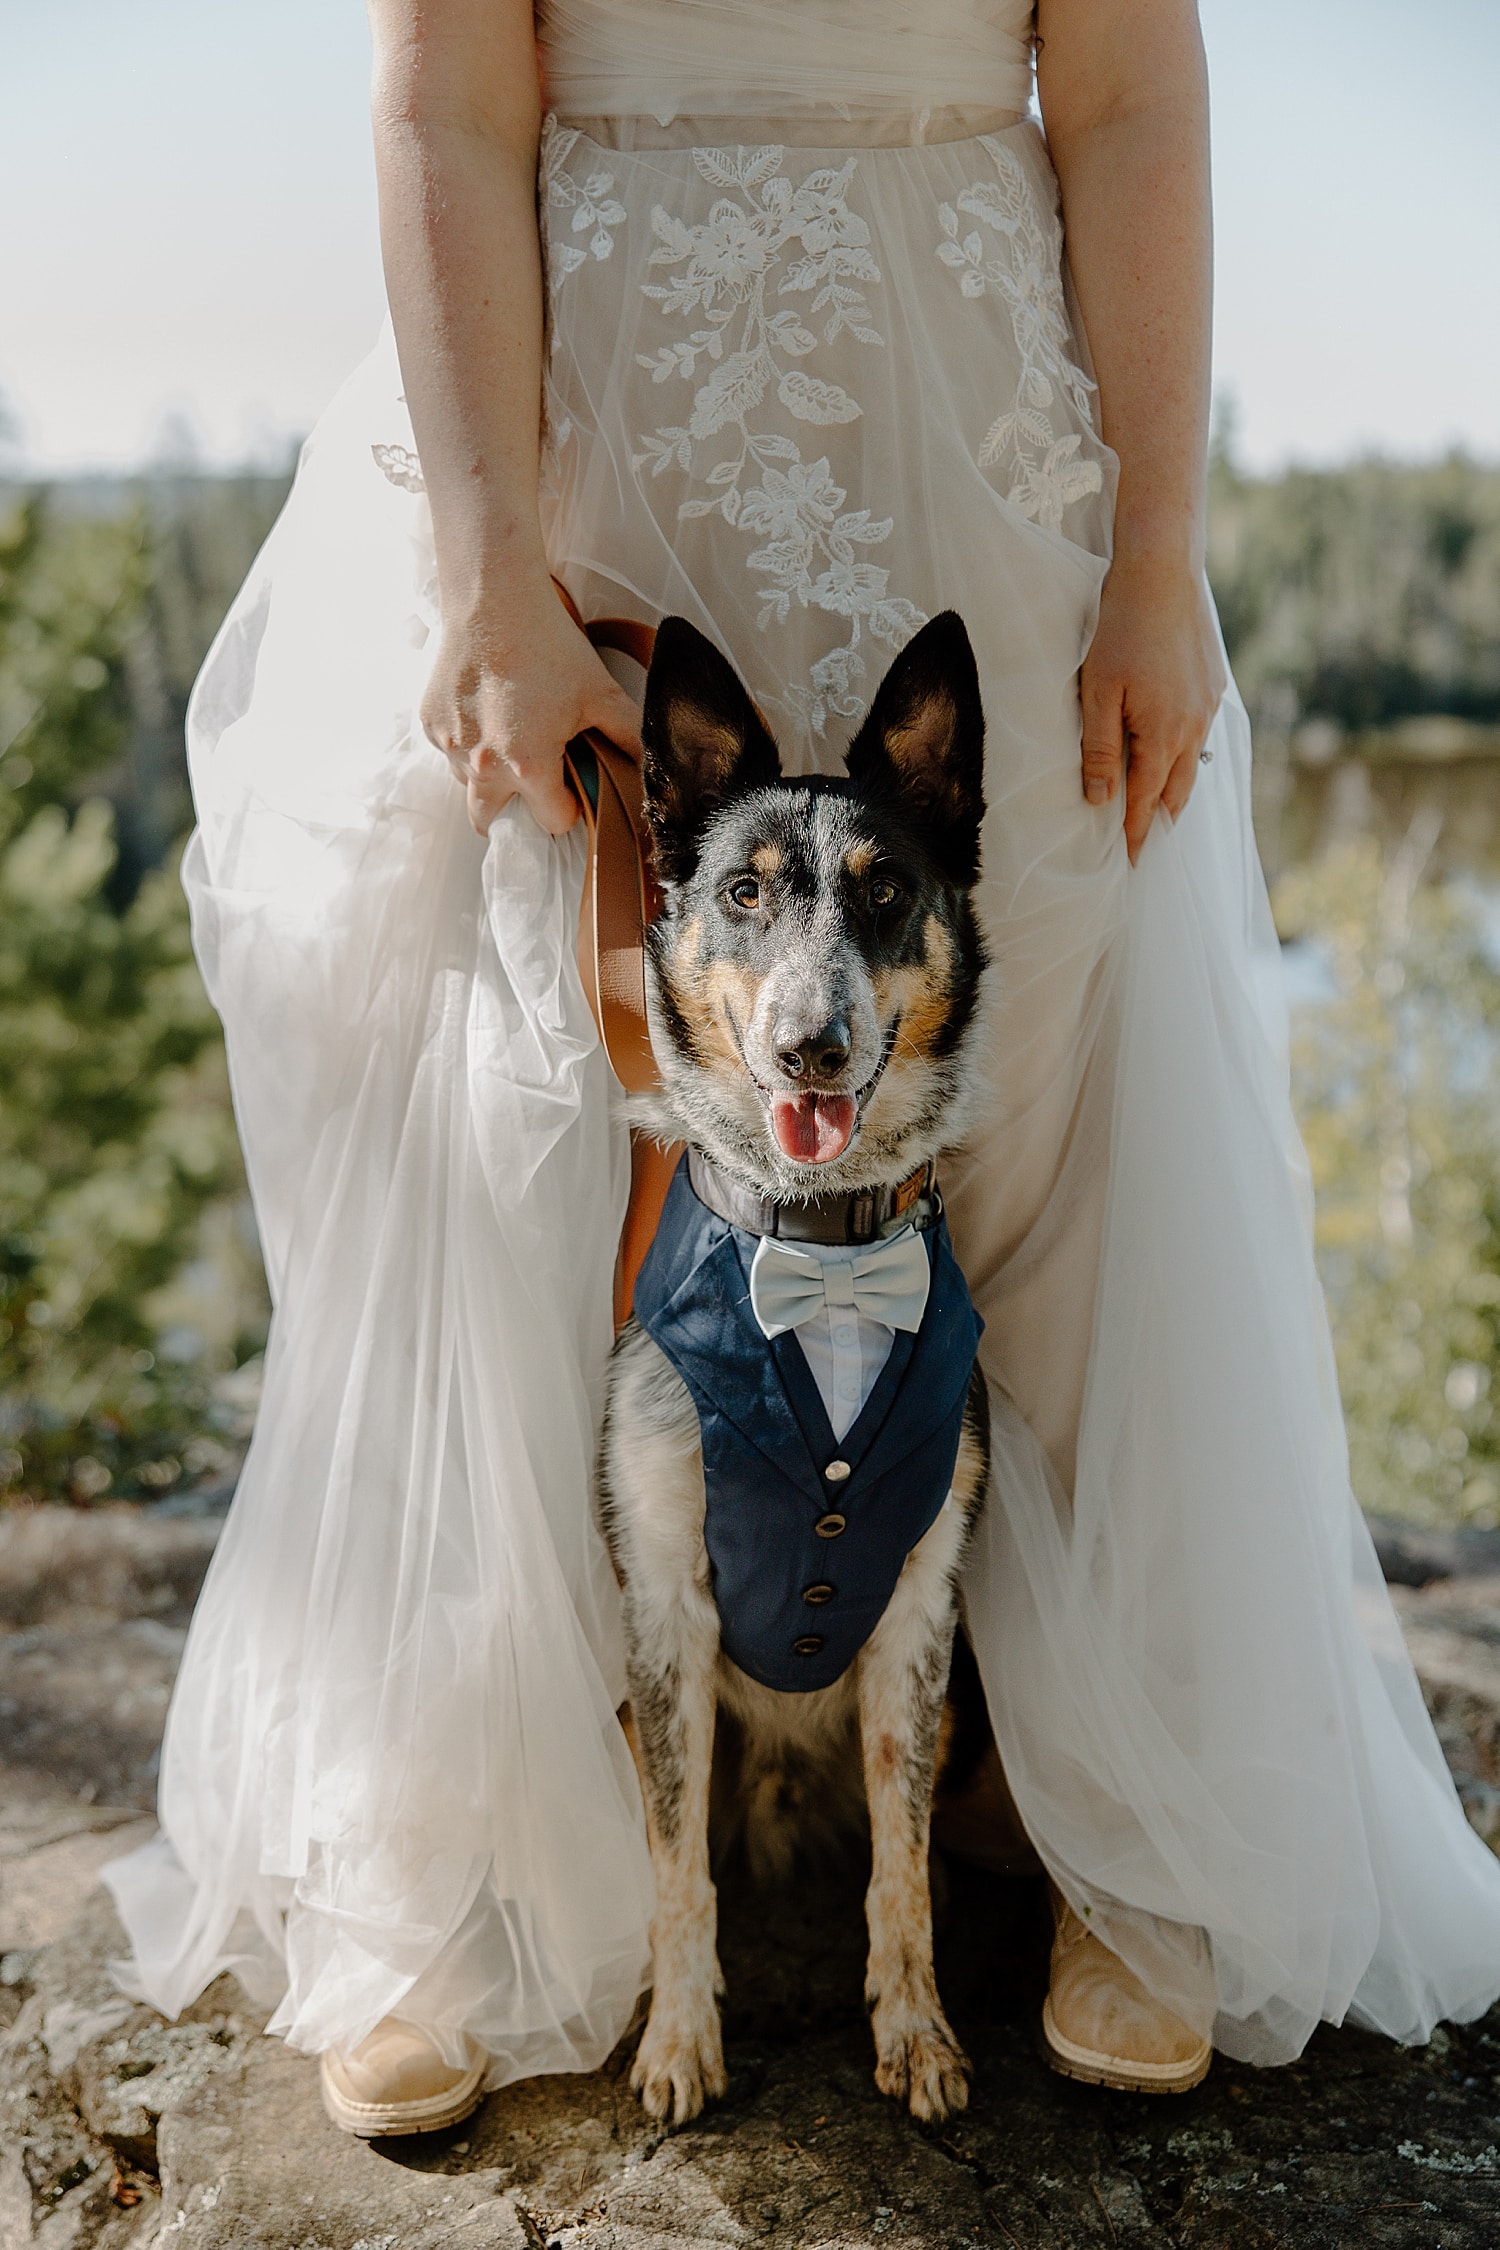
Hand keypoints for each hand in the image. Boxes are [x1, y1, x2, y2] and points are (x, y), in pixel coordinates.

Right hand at [421, 581, 642, 836]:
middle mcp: (483, 767)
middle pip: (490, 821)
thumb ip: (629, 737)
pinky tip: (486, 711)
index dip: (569, 806)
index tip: (573, 785)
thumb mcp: (601, 693)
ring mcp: (450, 747)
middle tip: (532, 778)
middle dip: (515, 809)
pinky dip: (468, 743)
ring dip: (489, 775)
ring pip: (469, 785)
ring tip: (509, 736)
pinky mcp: (429, 724)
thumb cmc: (549, 645)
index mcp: (529, 768)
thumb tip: (650, 768)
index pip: (552, 821)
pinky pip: (450, 752)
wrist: (493, 600)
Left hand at [1079, 557, 1225, 863]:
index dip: (1135, 832)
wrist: (1162, 575)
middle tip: (1146, 843)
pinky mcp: (1213, 686)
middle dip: (1159, 818)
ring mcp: (1208, 706)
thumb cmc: (1121, 630)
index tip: (1129, 861)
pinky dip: (1186, 755)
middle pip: (1176, 790)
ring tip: (1160, 809)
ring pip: (1193, 764)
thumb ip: (1100, 750)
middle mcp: (1193, 728)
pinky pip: (1201, 735)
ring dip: (1175, 789)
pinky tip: (1175, 754)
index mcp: (1162, 736)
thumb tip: (1100, 799)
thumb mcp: (1097, 693)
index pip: (1145, 800)